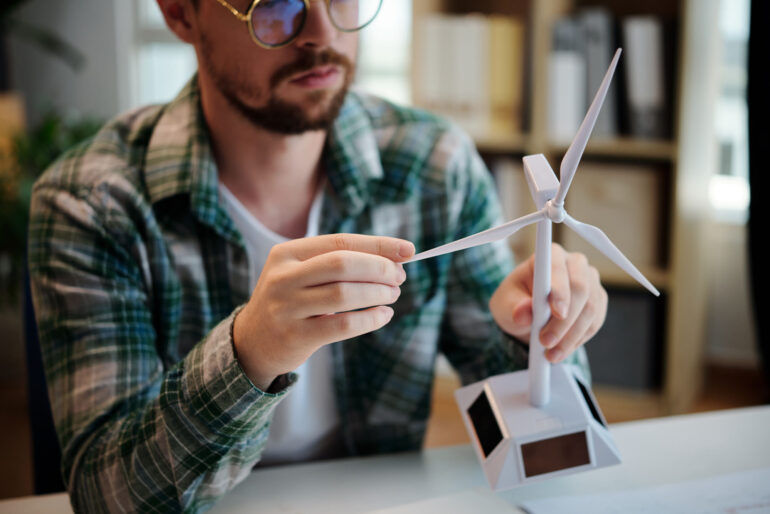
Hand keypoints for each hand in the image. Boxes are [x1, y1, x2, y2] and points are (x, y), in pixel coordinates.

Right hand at [233, 234, 414, 389]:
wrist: (253, 341)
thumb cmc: (292, 300)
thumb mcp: (304, 273)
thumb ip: (341, 262)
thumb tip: (396, 257)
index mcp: (287, 253)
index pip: (341, 241)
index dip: (378, 245)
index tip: (408, 250)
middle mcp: (283, 277)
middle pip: (343, 264)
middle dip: (379, 268)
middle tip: (399, 277)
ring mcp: (286, 307)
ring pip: (344, 294)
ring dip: (377, 293)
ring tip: (392, 295)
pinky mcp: (295, 336)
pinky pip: (342, 325)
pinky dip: (370, 320)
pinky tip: (383, 316)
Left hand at [489, 243, 607, 362]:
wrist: (528, 314)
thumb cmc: (515, 302)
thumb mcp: (506, 305)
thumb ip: (514, 308)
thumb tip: (523, 313)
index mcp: (549, 255)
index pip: (558, 266)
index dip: (560, 289)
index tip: (557, 312)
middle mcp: (575, 263)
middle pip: (580, 289)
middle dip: (564, 320)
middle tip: (546, 342)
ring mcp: (590, 281)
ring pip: (590, 309)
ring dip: (571, 335)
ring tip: (551, 353)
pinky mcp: (598, 301)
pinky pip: (595, 322)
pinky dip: (578, 340)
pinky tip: (562, 350)